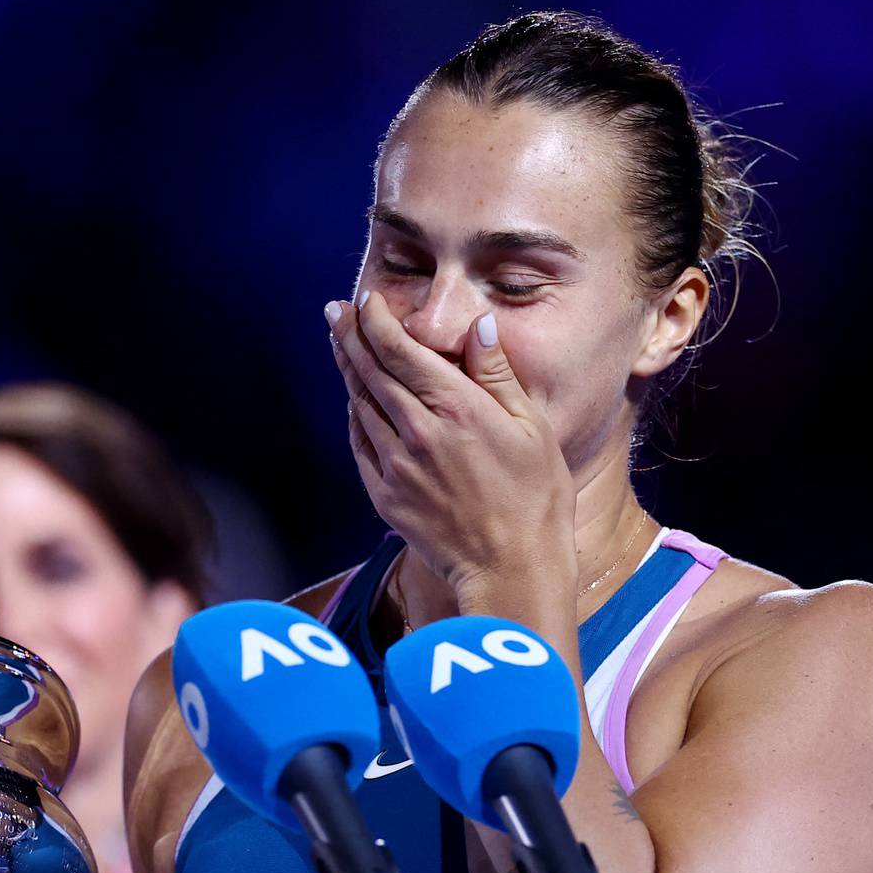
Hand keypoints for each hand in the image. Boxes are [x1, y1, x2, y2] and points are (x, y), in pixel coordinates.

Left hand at [328, 293, 575, 600]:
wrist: (513, 570)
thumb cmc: (536, 499)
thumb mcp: (532, 429)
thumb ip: (497, 374)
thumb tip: (479, 325)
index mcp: (456, 408)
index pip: (400, 350)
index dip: (377, 321)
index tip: (367, 301)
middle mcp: (417, 432)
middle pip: (370, 372)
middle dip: (349, 336)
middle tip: (336, 311)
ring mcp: (396, 466)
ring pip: (360, 405)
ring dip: (348, 371)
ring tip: (340, 346)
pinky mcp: (386, 497)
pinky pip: (360, 446)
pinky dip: (354, 417)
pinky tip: (355, 403)